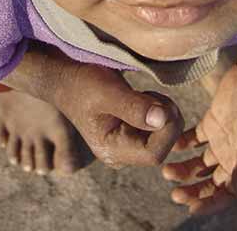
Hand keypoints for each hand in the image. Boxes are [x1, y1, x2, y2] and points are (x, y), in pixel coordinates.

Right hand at [52, 61, 183, 167]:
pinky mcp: (133, 134)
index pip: (154, 154)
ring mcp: (128, 146)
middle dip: (167, 120)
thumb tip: (162, 120)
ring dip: (164, 113)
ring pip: (164, 137)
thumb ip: (134, 107)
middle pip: (163, 146)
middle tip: (151, 94)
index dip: (166, 130)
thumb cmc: (84, 85)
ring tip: (143, 95)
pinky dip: (160, 111)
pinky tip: (143, 99)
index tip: (160, 103)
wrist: (69, 80)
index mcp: (113, 151)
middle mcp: (122, 155)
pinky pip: (159, 129)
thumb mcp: (108, 92)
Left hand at [161, 60, 236, 215]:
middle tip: (174, 191)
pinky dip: (182, 144)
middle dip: (193, 190)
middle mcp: (231, 156)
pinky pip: (194, 139)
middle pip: (210, 182)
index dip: (209, 204)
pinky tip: (172, 146)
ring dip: (184, 170)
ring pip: (199, 163)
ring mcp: (221, 140)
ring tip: (166, 170)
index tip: (190, 207)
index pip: (226, 194)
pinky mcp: (212, 122)